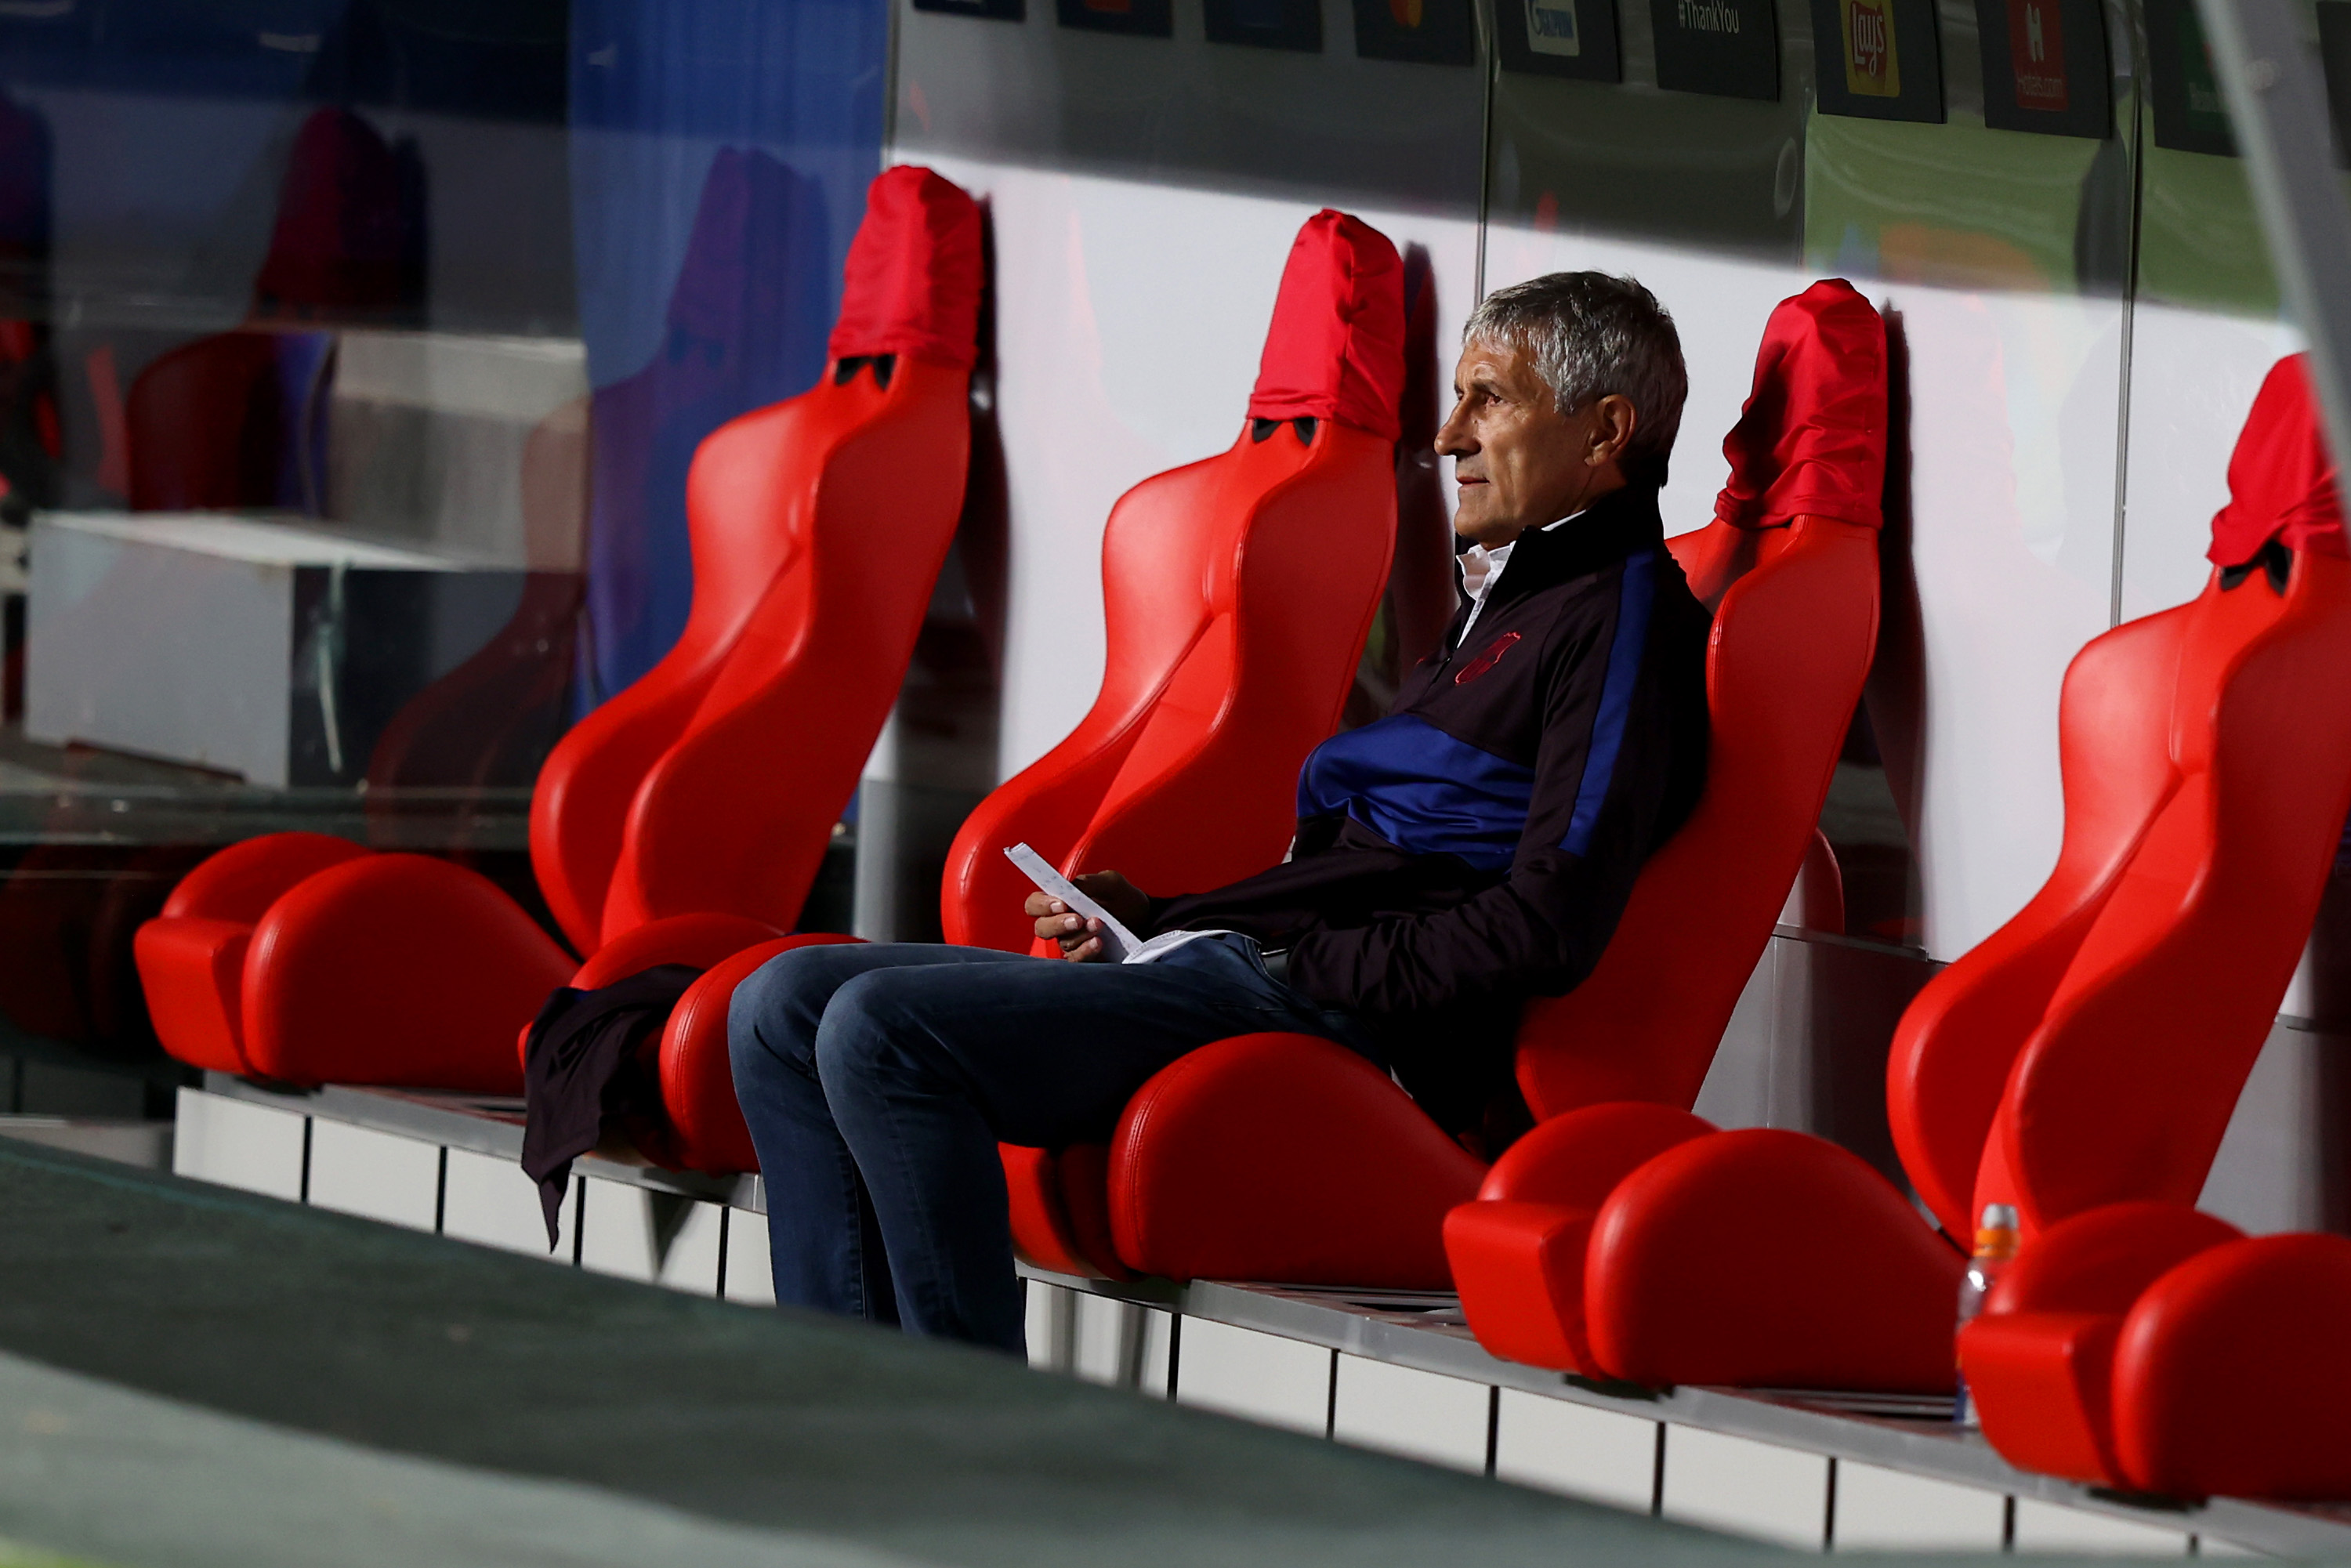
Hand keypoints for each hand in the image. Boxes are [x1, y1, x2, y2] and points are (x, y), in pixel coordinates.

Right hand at [1025, 870, 1148, 962]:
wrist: (1145, 920)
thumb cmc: (1122, 899)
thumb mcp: (1111, 883)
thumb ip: (1091, 882)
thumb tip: (1073, 886)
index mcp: (1060, 901)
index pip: (1035, 904)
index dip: (1042, 905)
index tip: (1061, 903)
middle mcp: (1060, 924)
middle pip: (1042, 928)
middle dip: (1058, 923)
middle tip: (1078, 919)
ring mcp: (1071, 943)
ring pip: (1062, 943)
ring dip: (1080, 935)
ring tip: (1099, 924)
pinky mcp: (1085, 958)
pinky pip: (1077, 960)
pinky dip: (1086, 951)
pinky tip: (1099, 942)